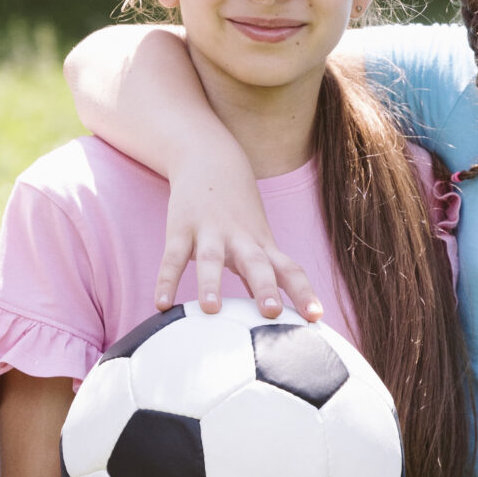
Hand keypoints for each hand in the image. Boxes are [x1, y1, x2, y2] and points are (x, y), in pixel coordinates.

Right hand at [159, 168, 322, 321]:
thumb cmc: (238, 211)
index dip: (303, 293)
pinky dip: (166, 280)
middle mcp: (240, 238)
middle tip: (273, 314)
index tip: (316, 317)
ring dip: (212, 283)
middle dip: (265, 288)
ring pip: (211, 259)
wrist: (210, 159)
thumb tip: (276, 316)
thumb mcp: (257, 239)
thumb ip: (264, 276)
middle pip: (256, 264)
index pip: (290, 270)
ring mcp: (209, 232)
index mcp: (262, 245)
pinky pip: (172, 258)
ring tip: (211, 309)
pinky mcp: (180, 229)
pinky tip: (161, 304)